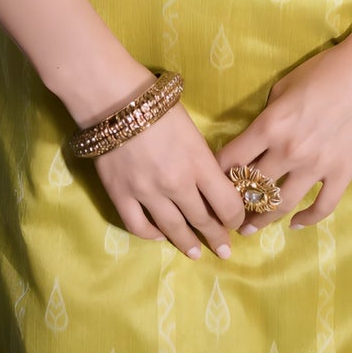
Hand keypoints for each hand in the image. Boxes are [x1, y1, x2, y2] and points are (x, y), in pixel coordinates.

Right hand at [90, 78, 246, 262]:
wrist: (114, 99)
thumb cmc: (159, 106)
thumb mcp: (193, 131)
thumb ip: (202, 161)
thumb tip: (209, 186)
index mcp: (198, 163)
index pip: (227, 203)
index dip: (235, 217)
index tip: (237, 222)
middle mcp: (176, 184)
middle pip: (202, 220)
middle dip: (216, 236)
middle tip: (224, 249)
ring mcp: (146, 193)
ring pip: (173, 229)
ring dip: (188, 244)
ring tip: (196, 253)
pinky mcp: (120, 195)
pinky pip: (138, 226)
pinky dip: (152, 235)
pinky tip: (160, 235)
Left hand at [213, 44, 351, 231]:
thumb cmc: (326, 70)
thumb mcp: (285, 85)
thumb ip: (269, 113)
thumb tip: (260, 134)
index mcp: (270, 126)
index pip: (231, 160)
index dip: (217, 173)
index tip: (213, 181)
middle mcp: (288, 151)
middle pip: (252, 188)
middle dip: (235, 202)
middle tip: (228, 211)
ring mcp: (316, 166)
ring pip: (281, 205)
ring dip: (262, 219)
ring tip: (251, 227)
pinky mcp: (342, 173)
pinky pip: (322, 207)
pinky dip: (306, 220)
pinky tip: (295, 224)